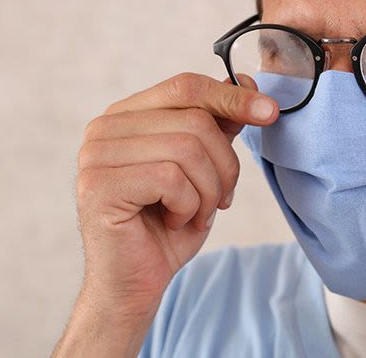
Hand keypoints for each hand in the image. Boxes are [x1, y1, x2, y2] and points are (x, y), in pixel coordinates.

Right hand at [53, 73, 277, 356]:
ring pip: (187, 148)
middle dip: (224, 165)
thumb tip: (248, 83)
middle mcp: (105, 128)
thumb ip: (217, 126)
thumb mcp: (203, 169)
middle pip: (194, 120)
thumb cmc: (167, 224)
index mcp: (127, 116)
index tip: (269, 112)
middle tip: (220, 199)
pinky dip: (189, 206)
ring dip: (208, 190)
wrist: (135, 282)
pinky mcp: (99, 186)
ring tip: (196, 214)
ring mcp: (96, 155)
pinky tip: (175, 222)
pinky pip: (170, 179)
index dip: (231, 97)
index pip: (186, 86)